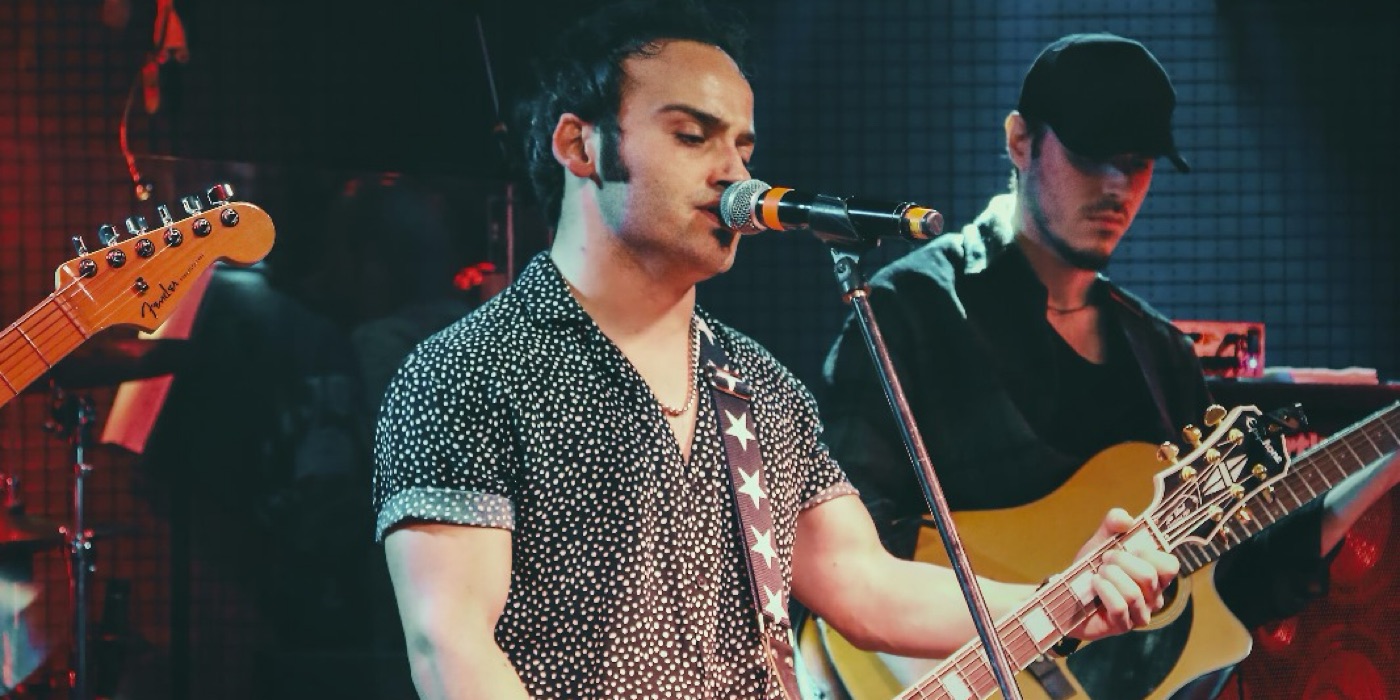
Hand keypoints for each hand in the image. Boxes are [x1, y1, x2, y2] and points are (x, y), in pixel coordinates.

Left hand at [1068, 508, 1178, 641]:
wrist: (1067, 594)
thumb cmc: (1092, 568)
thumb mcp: (1101, 542)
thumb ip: (1113, 525)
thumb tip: (1125, 519)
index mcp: (1155, 575)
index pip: (1170, 565)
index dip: (1149, 552)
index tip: (1127, 547)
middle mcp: (1153, 597)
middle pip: (1149, 576)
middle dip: (1121, 561)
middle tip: (1105, 559)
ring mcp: (1139, 614)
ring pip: (1133, 592)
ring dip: (1110, 576)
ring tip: (1098, 573)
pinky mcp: (1123, 626)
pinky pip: (1119, 607)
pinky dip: (1104, 591)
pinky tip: (1095, 584)